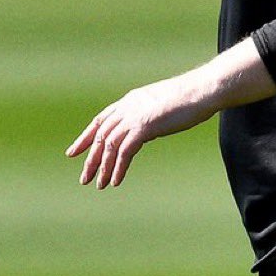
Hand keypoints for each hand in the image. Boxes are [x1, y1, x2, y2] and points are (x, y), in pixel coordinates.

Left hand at [64, 76, 210, 188]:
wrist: (201, 90)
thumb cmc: (189, 98)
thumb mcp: (161, 106)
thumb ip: (148, 116)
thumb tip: (145, 129)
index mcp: (129, 101)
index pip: (100, 120)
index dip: (85, 137)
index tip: (74, 152)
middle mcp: (127, 107)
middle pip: (100, 135)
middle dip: (91, 158)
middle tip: (84, 178)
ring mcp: (134, 116)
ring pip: (109, 145)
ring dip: (103, 167)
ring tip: (100, 185)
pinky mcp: (144, 126)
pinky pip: (125, 151)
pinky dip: (118, 168)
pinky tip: (116, 181)